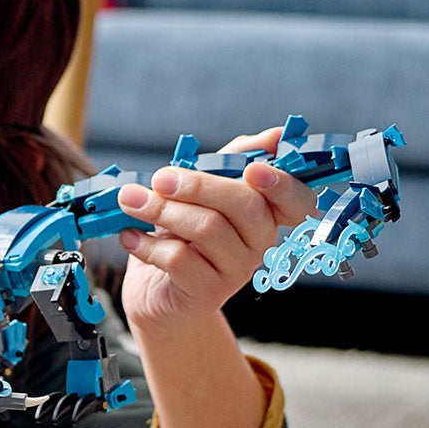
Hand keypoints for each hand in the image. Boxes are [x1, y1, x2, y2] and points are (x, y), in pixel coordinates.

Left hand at [115, 127, 318, 334]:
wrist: (153, 292)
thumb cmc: (180, 234)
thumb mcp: (202, 190)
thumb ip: (232, 160)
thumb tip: (274, 136)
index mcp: (266, 214)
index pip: (298, 201)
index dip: (282, 183)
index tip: (253, 169)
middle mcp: (261, 242)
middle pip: (245, 205)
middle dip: (197, 185)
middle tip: (158, 178)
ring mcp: (238, 270)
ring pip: (208, 228)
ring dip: (162, 210)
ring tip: (131, 202)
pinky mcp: (208, 292)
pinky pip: (180, 258)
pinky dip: (147, 243)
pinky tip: (130, 237)